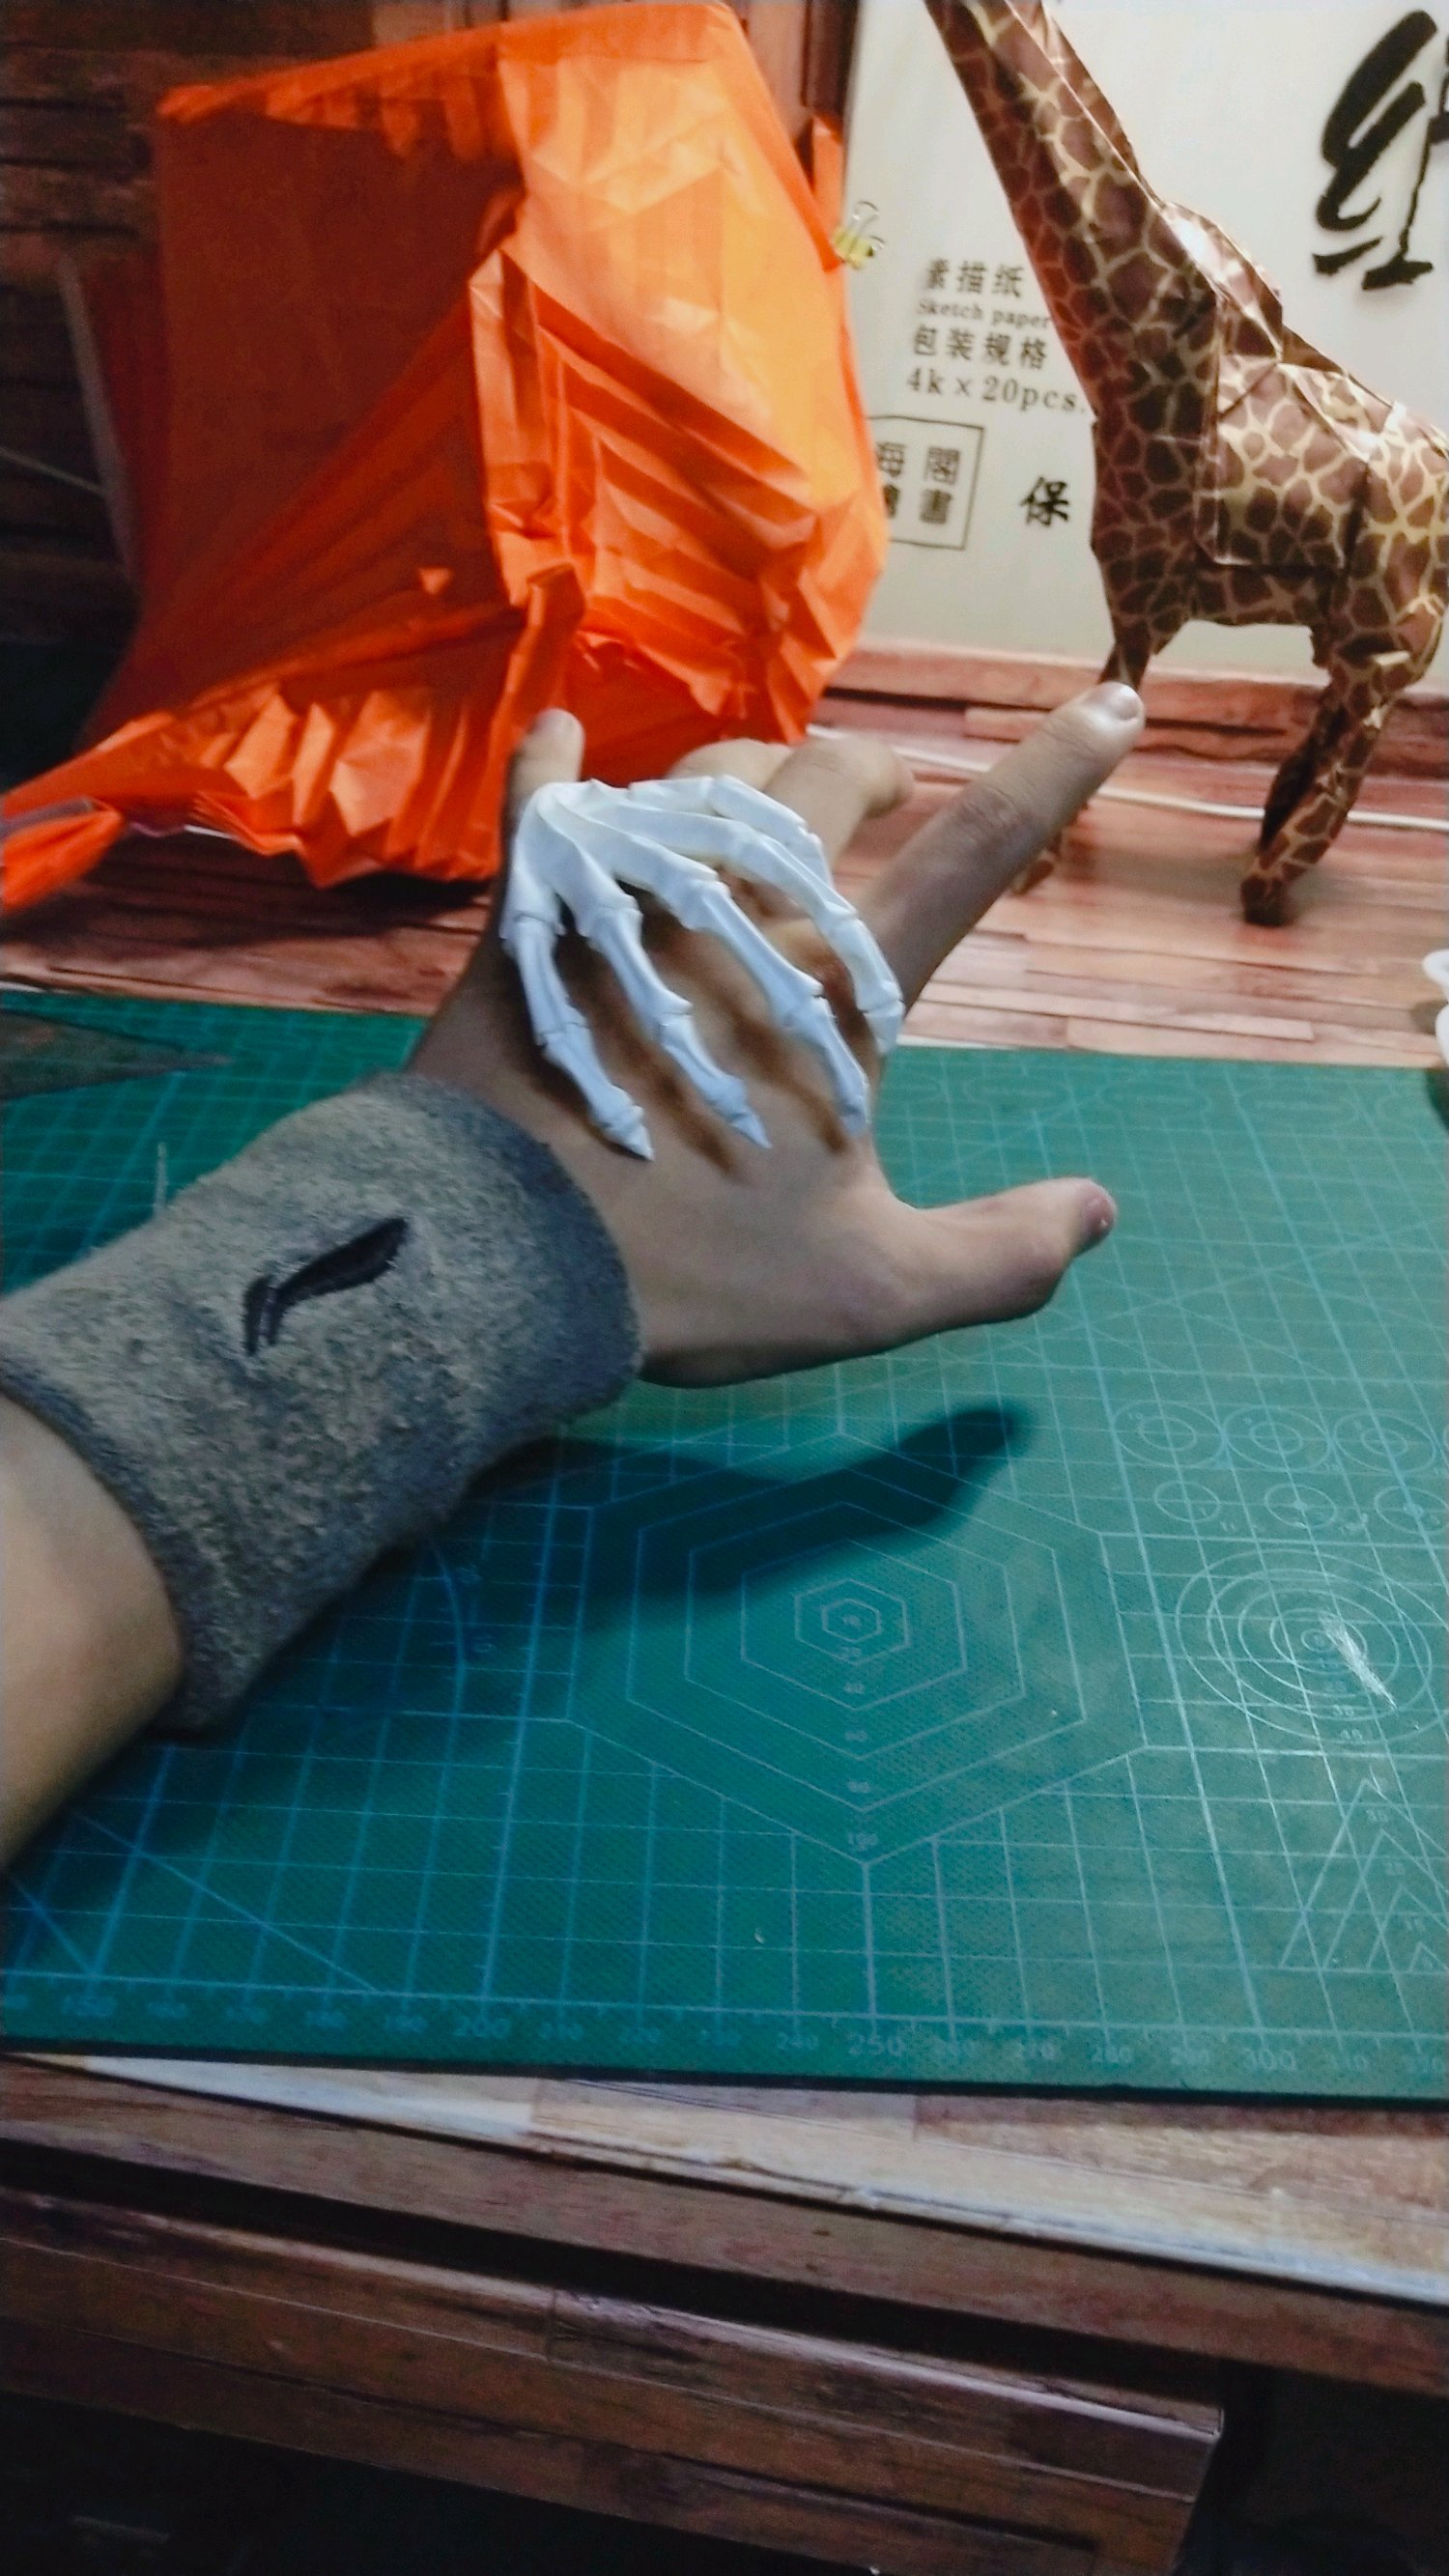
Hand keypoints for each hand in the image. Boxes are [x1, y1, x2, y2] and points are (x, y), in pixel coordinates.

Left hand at [414, 684, 1145, 1381]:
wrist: (503, 1257)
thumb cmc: (690, 1271)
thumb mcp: (869, 1293)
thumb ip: (995, 1258)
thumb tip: (1099, 1211)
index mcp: (841, 991)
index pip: (975, 854)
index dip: (1055, 774)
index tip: (1113, 703)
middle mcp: (742, 913)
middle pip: (827, 782)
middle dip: (872, 771)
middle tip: (883, 791)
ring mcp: (629, 901)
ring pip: (702, 781)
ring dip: (746, 780)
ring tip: (751, 806)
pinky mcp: (531, 914)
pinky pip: (542, 804)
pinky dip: (554, 762)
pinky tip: (559, 736)